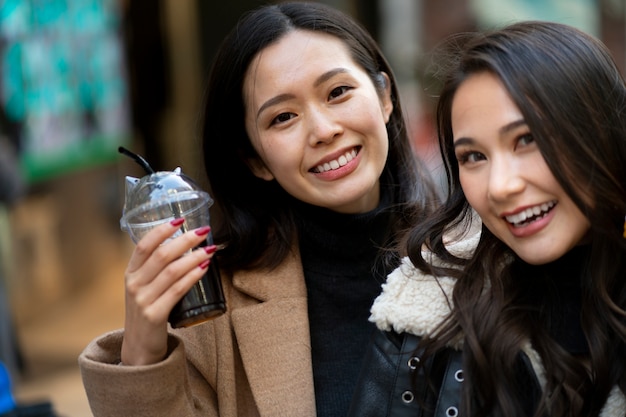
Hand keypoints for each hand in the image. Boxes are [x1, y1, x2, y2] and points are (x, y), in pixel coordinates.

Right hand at [120, 219, 216, 364]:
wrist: (139, 347)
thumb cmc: (147, 312)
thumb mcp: (143, 288)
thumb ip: (155, 269)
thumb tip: (183, 245)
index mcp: (130, 273)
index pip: (143, 245)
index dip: (162, 230)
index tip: (180, 220)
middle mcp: (134, 284)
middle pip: (162, 255)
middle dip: (185, 240)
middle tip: (203, 232)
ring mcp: (143, 300)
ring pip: (172, 271)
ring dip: (194, 256)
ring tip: (209, 249)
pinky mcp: (155, 315)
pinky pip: (178, 290)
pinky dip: (193, 276)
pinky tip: (204, 267)